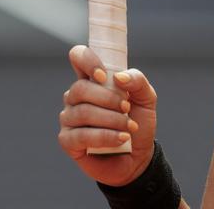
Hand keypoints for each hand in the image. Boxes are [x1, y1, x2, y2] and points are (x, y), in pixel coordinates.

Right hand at [58, 44, 158, 185]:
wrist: (138, 156)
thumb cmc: (137, 123)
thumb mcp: (146, 98)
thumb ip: (138, 81)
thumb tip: (119, 77)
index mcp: (91, 80)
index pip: (78, 57)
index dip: (88, 61)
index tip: (104, 76)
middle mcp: (75, 97)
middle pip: (81, 88)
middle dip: (109, 99)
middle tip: (126, 108)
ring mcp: (69, 118)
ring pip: (83, 112)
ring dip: (112, 120)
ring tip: (128, 127)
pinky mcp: (68, 141)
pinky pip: (81, 135)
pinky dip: (105, 136)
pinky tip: (121, 139)